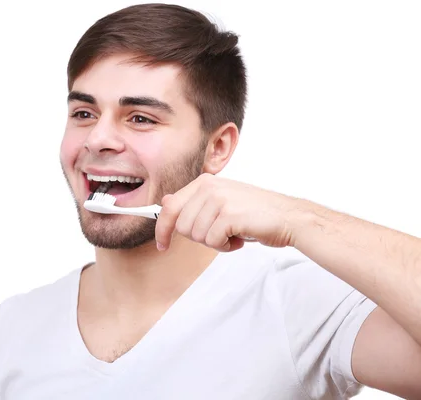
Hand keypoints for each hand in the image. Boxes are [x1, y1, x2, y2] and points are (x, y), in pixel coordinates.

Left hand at [154, 173, 301, 251]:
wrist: (289, 217)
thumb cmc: (255, 213)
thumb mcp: (221, 201)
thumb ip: (195, 202)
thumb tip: (165, 203)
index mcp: (204, 182)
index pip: (170, 206)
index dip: (162, 228)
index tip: (162, 243)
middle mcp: (209, 187)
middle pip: (181, 226)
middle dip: (199, 237)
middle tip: (220, 233)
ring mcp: (219, 200)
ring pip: (196, 236)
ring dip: (215, 242)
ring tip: (233, 234)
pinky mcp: (229, 215)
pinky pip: (212, 241)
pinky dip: (225, 247)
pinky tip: (239, 238)